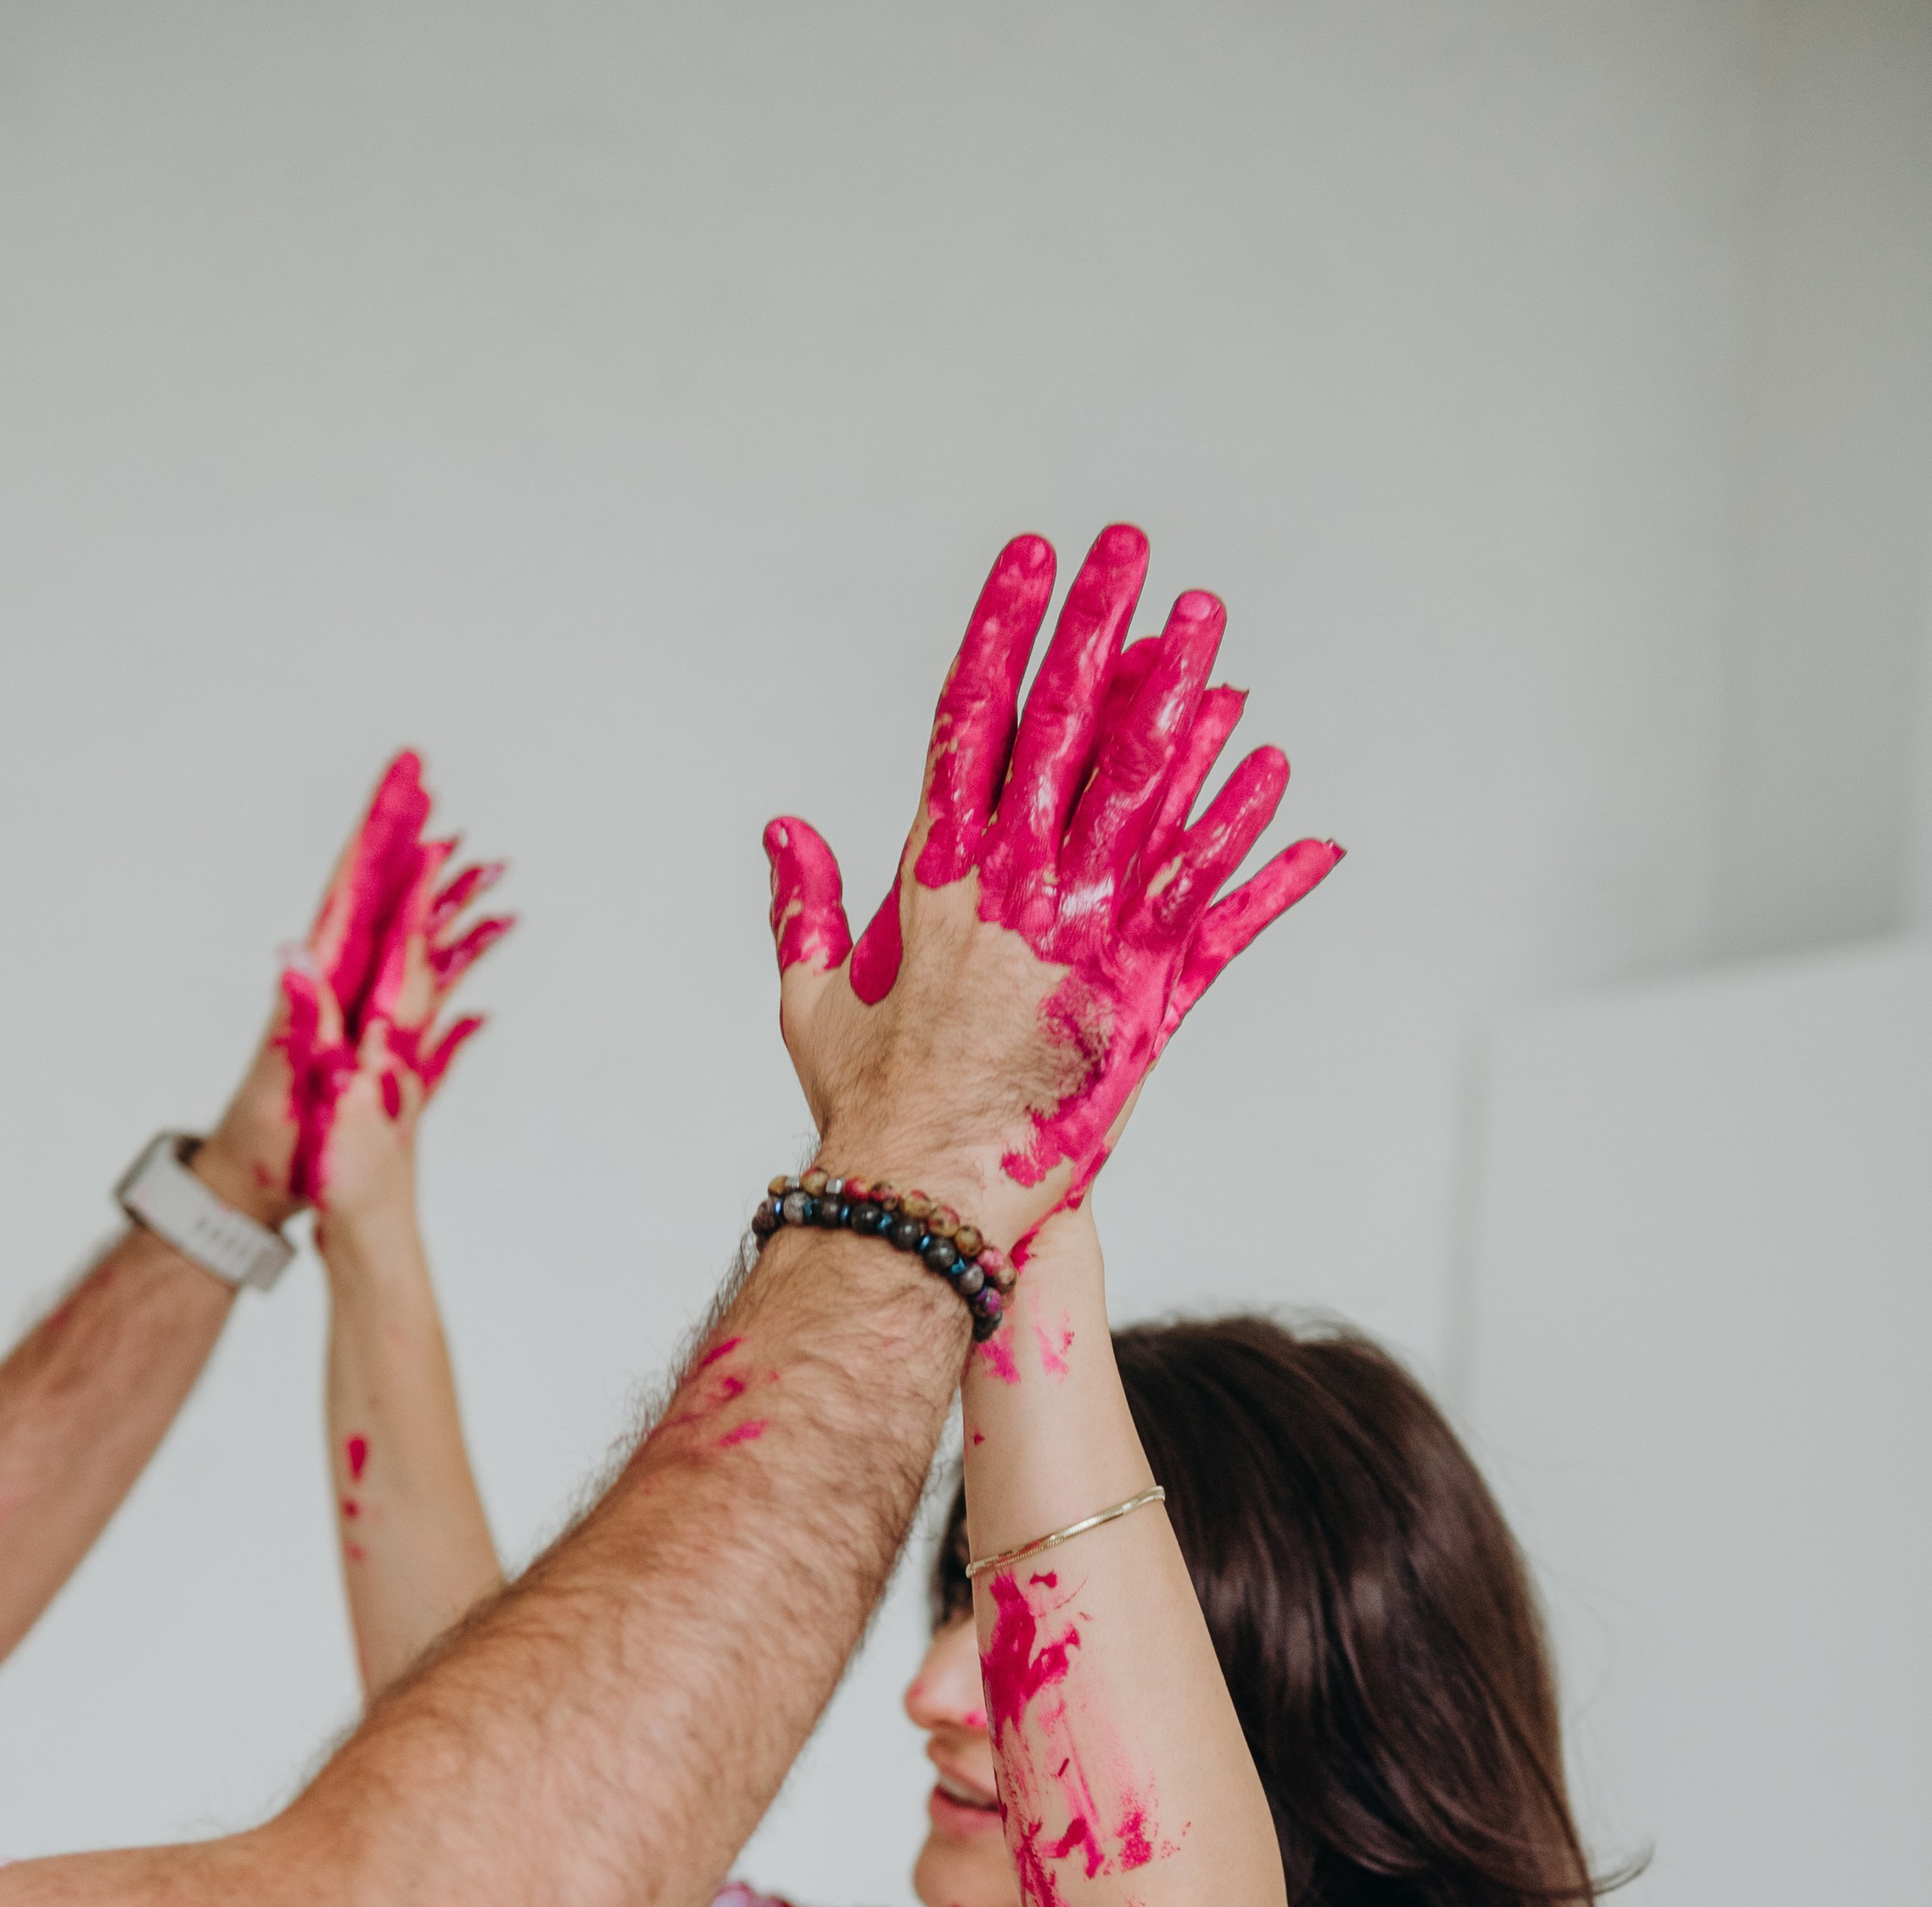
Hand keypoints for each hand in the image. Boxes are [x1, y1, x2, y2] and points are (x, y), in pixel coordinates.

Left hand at [193, 752, 511, 1225]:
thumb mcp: (279, 1082)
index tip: (402, 783)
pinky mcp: (368, 1036)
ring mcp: (354, 1006)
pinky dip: (450, 949)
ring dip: (434, 886)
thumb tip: (293, 954)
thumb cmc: (267, 1142)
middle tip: (419, 772)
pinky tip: (478, 935)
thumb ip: (294, 1020)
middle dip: (397, 829)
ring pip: (402, 929)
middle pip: (373, 888)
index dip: (377, 833)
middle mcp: (336, 981)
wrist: (253, 1184)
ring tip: (474, 848)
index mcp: (318, 982)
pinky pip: (419, 980)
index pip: (351, 888)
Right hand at [762, 527, 1340, 1259]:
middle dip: (1099, 628)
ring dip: (1184, 706)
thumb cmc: (866, 1108)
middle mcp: (1021, 888)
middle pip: (1069, 728)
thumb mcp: (816, 999)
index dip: (1006, 630)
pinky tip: (1281, 783)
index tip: (1032, 557)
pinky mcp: (1149, 1001)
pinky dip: (1252, 847)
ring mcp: (1090, 938)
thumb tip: (783, 831)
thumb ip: (805, 907)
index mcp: (939, 874)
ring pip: (1150, 796)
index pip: (975, 719)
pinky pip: (1215, 908)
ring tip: (1208, 629)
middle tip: (1130, 550)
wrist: (927, 1199)